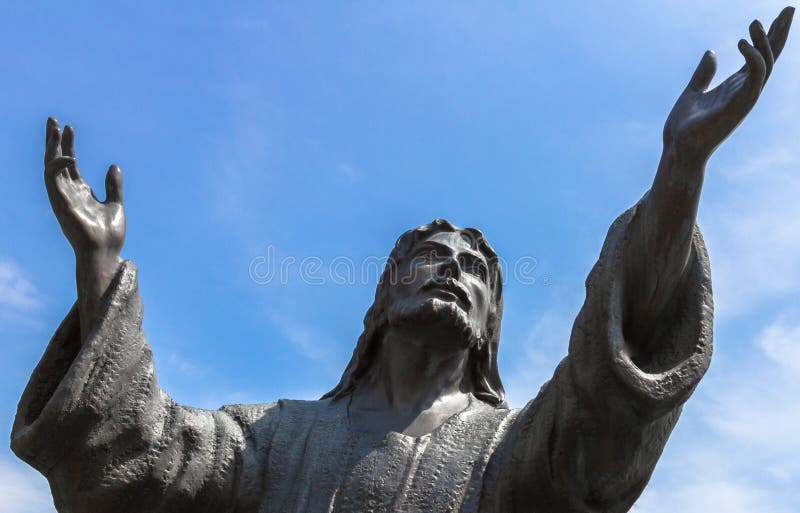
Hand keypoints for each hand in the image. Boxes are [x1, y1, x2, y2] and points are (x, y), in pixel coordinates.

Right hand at [44, 117, 125, 259]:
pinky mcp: (61, 205)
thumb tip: (113, 166)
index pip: (69, 164)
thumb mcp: (115, 204)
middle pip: (56, 161)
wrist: (107, 252)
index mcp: (80, 192)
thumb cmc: (109, 234)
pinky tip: (69, 156)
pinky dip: (58, 168)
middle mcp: (68, 193)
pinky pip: (54, 182)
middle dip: (54, 141)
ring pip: (51, 168)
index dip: (68, 145)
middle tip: (53, 120)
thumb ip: (112, 186)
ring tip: (55, 129)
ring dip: (52, 149)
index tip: (69, 127)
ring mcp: (63, 198)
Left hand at [663, 7, 793, 161]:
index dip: (768, 37)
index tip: (776, 17)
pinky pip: (755, 77)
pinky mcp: (739, 105)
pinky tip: (742, 42)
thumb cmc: (683, 128)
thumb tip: (711, 53)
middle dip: (780, 34)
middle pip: (770, 58)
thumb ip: (704, 73)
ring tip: (755, 22)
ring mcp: (744, 98)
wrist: (677, 148)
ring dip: (765, 42)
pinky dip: (753, 57)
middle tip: (789, 9)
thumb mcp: (693, 92)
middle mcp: (744, 91)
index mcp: (735, 87)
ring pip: (766, 65)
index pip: (759, 58)